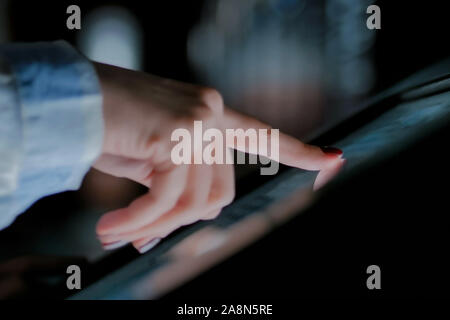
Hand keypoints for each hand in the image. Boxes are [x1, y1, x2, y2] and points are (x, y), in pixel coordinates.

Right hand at [92, 63, 344, 252]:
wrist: (71, 98)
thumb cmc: (109, 126)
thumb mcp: (153, 155)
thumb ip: (178, 180)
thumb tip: (184, 223)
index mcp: (210, 114)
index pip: (262, 135)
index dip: (297, 150)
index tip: (331, 159)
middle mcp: (211, 112)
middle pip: (219, 193)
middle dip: (180, 221)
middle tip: (140, 233)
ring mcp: (198, 121)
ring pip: (194, 202)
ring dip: (154, 226)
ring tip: (118, 233)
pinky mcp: (178, 134)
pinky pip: (167, 199)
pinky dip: (140, 222)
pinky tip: (111, 230)